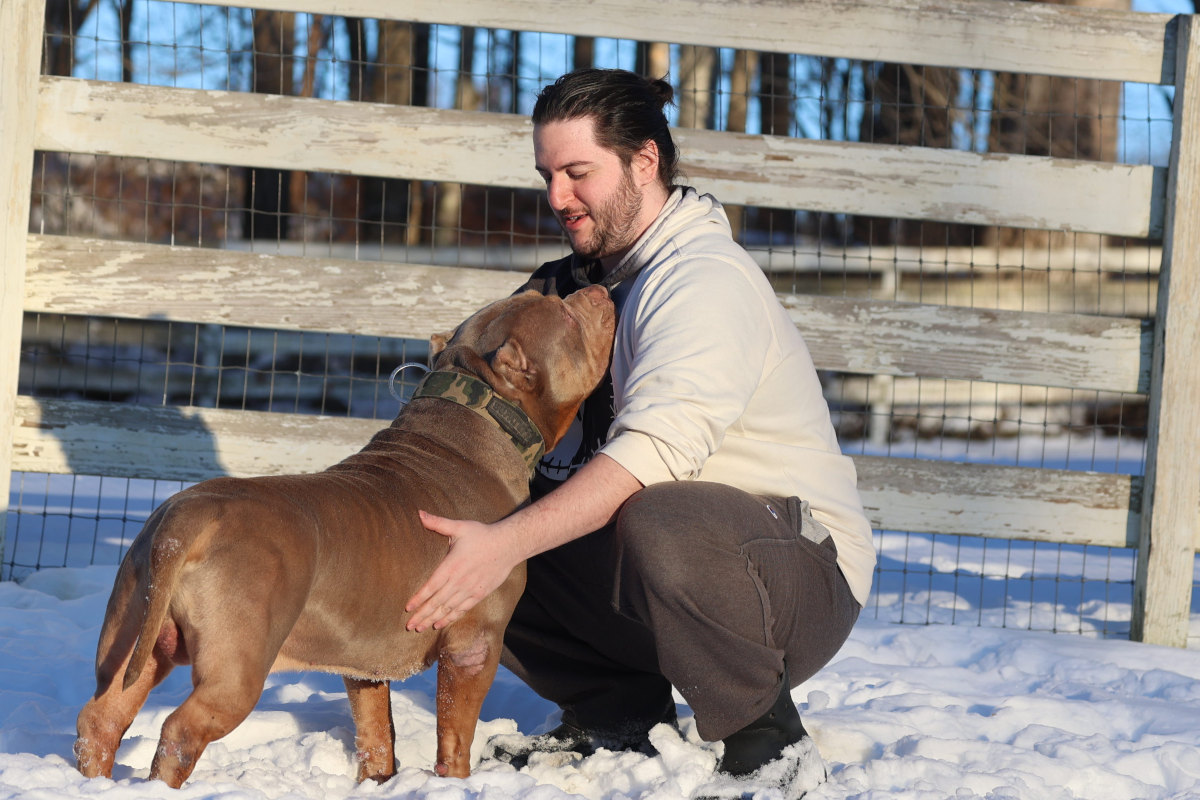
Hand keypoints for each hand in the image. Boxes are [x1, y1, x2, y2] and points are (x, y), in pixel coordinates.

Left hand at [404, 510, 519, 631]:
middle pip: (436, 602)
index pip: (430, 586)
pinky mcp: (479, 594)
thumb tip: (419, 513)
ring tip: (420, 628)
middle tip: (409, 626)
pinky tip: (440, 624)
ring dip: (433, 619)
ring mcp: (470, 589)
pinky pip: (462, 609)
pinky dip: (450, 618)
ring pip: (448, 609)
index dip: (418, 599)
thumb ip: (438, 523)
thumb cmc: (482, 535)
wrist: (508, 545)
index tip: (407, 608)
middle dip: (422, 615)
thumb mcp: (459, 526)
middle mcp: (459, 581)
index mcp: (451, 565)